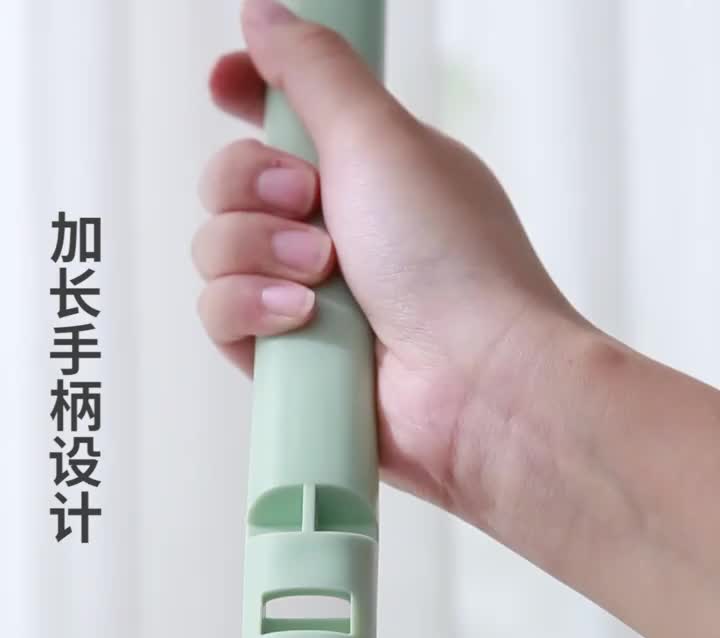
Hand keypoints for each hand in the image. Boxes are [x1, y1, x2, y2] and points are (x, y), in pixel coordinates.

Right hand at [192, 0, 580, 511]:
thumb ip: (315, 72)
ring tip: (319, 272)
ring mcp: (307, 295)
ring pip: (215, 250)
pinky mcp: (288, 356)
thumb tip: (262, 16)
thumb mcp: (381, 139)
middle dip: (251, 185)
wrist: (475, 380)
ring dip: (255, 251)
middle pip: (229, 182)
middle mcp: (332, 230)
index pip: (283, 121)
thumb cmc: (449, 259)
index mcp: (364, 170)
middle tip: (308, 201)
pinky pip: (221, 317)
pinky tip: (300, 318)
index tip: (225, 83)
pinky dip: (250, 310)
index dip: (246, 97)